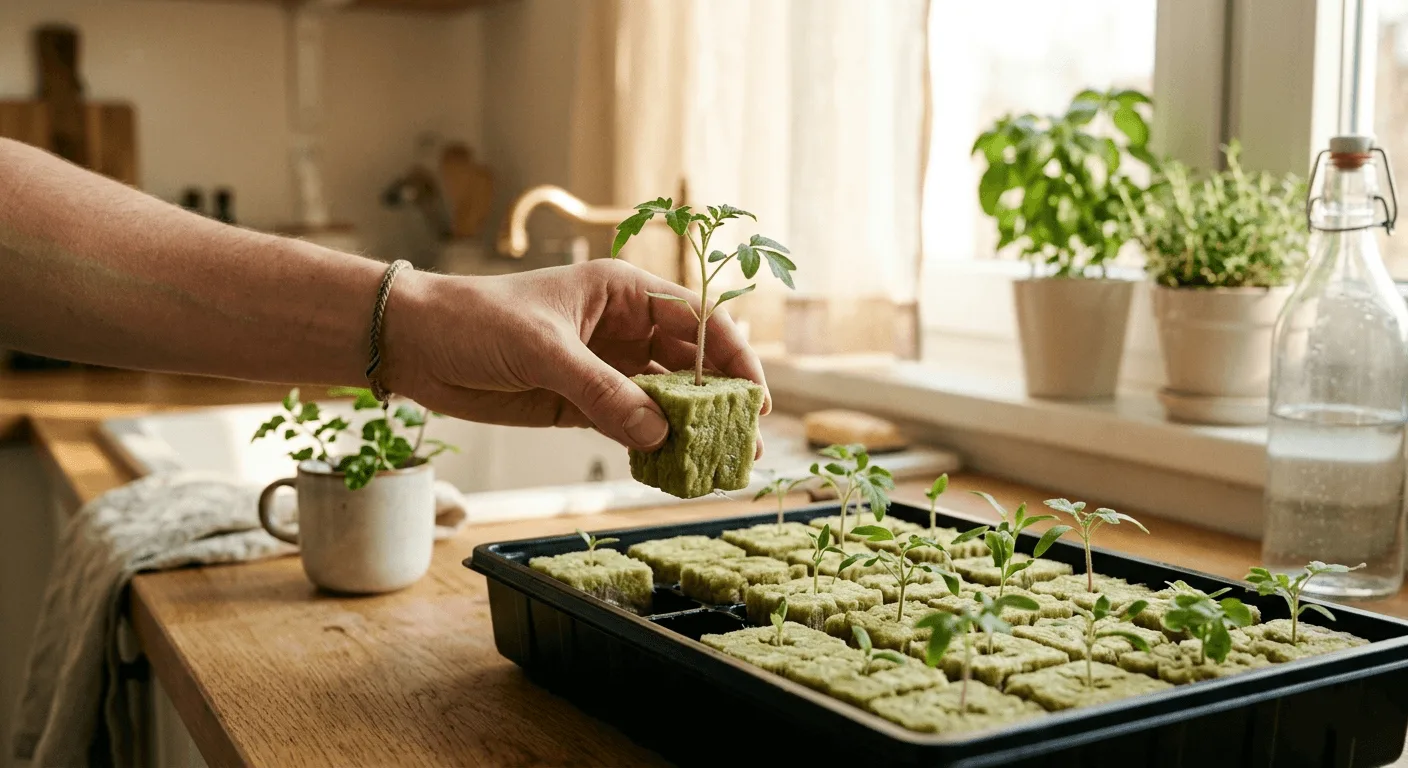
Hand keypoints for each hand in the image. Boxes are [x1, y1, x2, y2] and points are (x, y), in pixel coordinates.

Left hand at [384, 259, 770, 452]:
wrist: (415, 345)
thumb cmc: (475, 320)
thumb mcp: (543, 350)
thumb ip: (601, 391)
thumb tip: (658, 432)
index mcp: (624, 292)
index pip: (698, 321)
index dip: (732, 357)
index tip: (752, 398)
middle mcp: (623, 328)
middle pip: (691, 364)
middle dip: (720, 402)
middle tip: (744, 445)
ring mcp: (605, 368)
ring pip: (664, 399)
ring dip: (689, 430)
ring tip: (717, 465)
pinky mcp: (581, 403)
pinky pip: (630, 425)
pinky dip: (652, 445)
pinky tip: (670, 468)